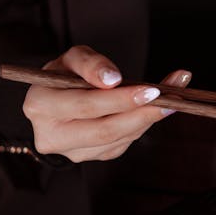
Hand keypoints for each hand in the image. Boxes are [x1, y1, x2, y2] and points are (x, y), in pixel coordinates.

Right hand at [22, 44, 191, 162]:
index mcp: (40, 105)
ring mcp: (71, 152)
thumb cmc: (66, 73)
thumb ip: (91, 63)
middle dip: (141, 114)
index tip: (152, 89)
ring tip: (175, 97)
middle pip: (103, 130)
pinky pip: (121, 144)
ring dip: (148, 120)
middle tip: (171, 98)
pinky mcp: (89, 157)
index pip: (85, 105)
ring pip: (116, 140)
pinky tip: (157, 109)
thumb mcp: (73, 57)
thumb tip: (113, 79)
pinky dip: (141, 125)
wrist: (57, 96)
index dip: (120, 99)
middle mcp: (51, 136)